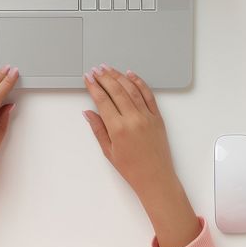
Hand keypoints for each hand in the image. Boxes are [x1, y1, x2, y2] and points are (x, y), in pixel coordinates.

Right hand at [83, 65, 199, 246]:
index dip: (93, 87)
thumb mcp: (108, 151)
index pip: (103, 101)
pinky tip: (131, 75)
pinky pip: (148, 95)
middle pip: (116, 90)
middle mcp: (133, 119)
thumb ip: (98, 129)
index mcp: (118, 129)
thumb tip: (88, 113)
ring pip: (131, 89)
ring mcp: (147, 116)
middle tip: (96, 70)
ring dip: (119, 76)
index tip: (88, 79)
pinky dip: (139, 82)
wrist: (156, 178)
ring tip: (109, 68)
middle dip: (104, 77)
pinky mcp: (157, 117)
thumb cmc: (132, 169)